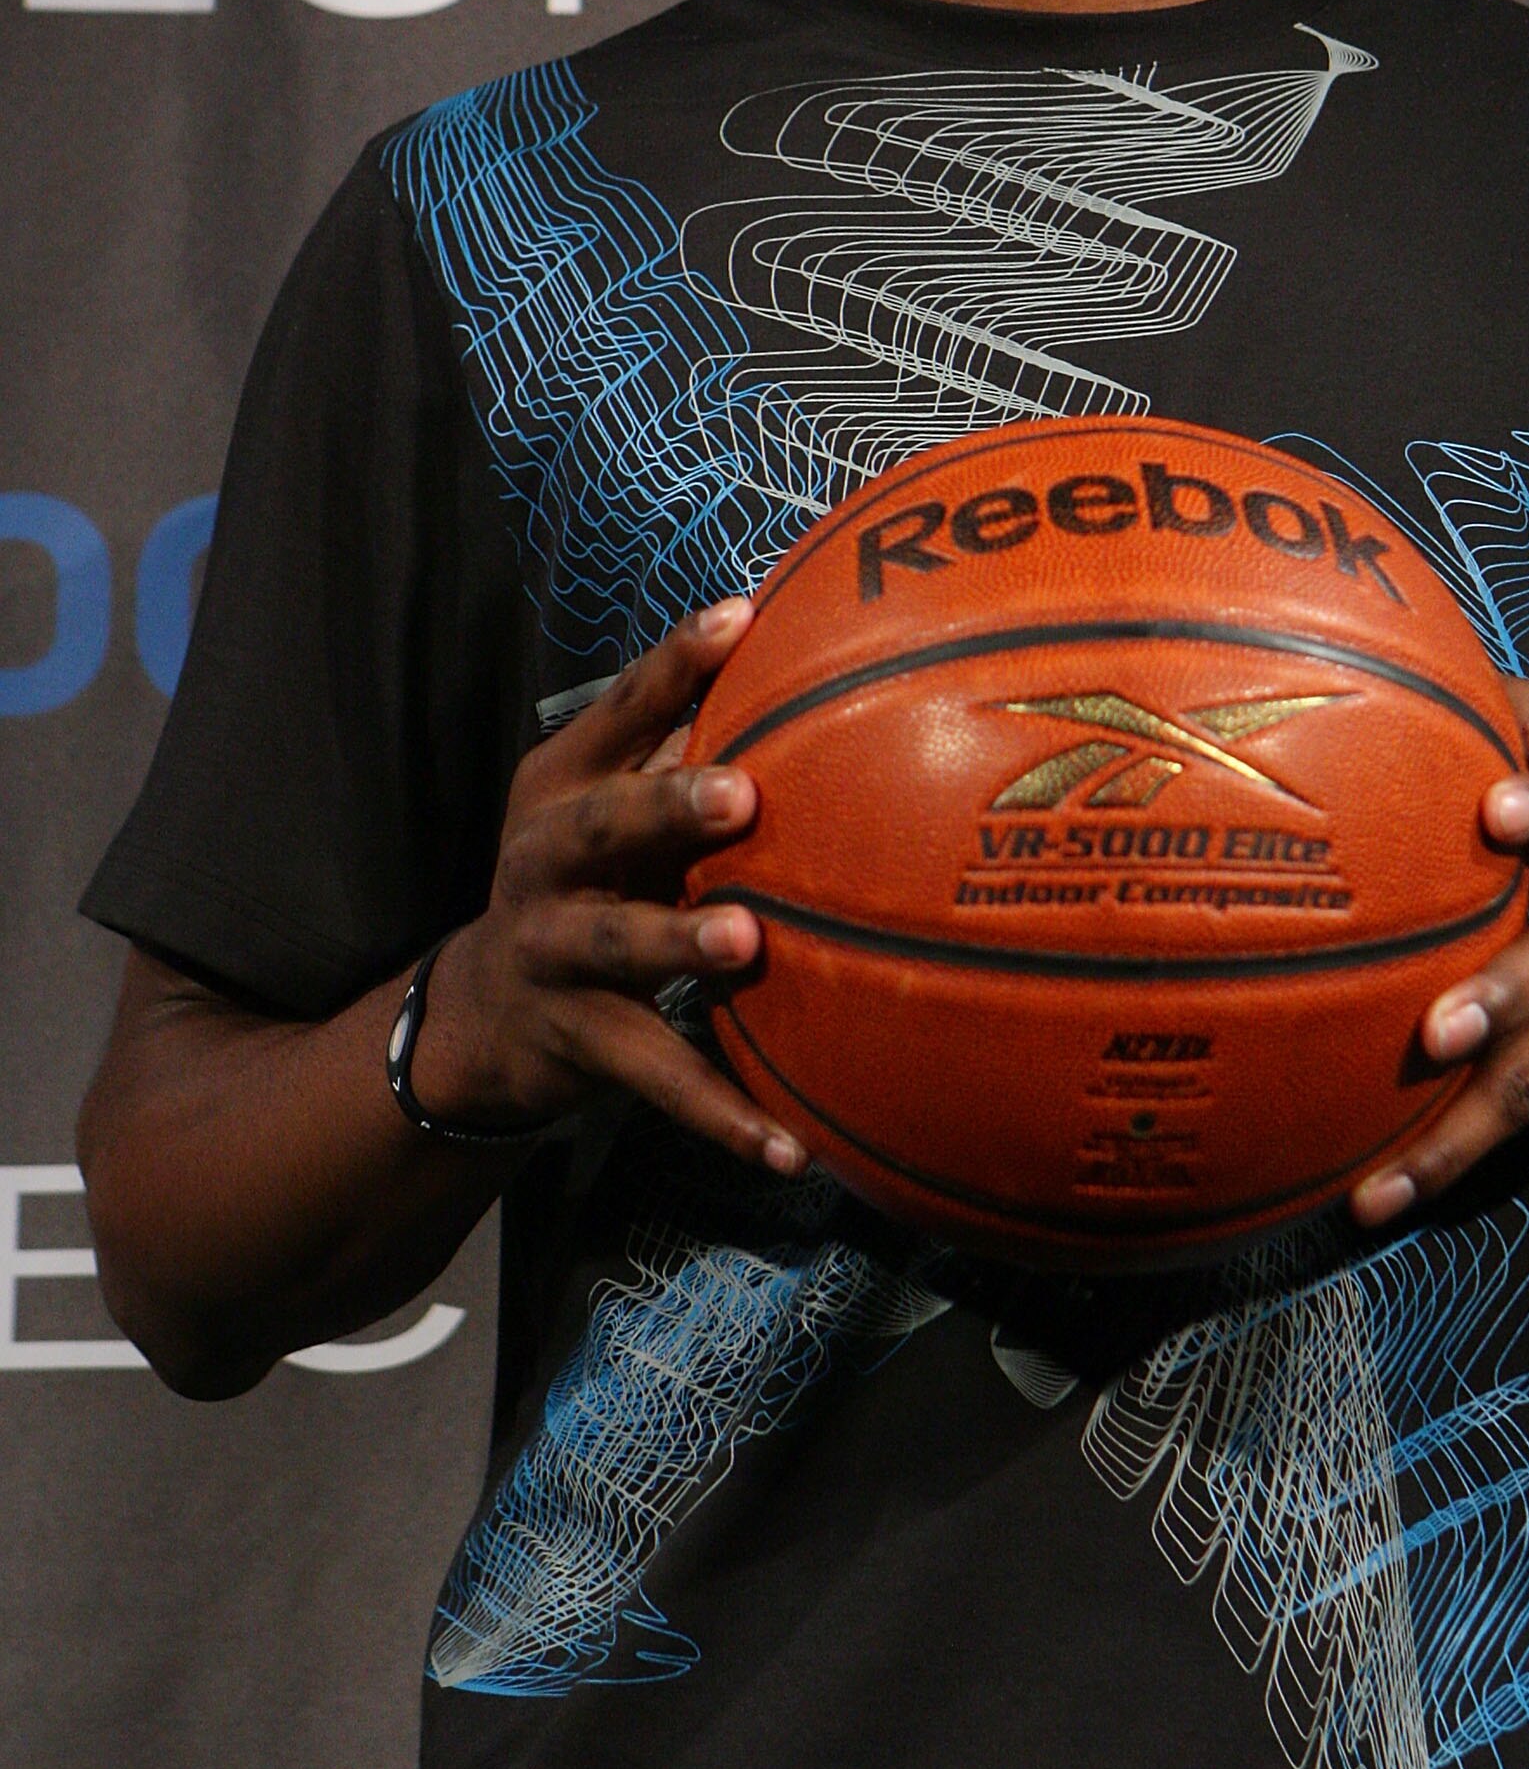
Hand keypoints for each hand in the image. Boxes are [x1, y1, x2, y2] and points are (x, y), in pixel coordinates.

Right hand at [409, 601, 801, 1172]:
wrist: (478, 1018)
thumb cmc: (585, 883)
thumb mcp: (608, 810)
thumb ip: (684, 751)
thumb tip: (809, 671)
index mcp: (562, 786)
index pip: (620, 709)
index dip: (675, 663)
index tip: (743, 618)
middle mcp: (545, 859)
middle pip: (602, 822)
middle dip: (667, 803)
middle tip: (743, 792)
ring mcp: (551, 951)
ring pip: (616, 945)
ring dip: (678, 943)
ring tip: (746, 943)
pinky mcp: (575, 1040)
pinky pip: (655, 1078)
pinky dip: (722, 1114)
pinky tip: (791, 1150)